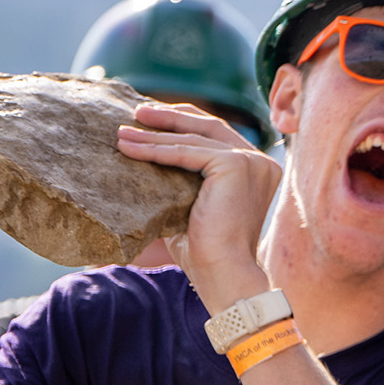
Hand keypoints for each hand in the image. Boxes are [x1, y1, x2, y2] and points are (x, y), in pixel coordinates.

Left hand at [115, 102, 280, 308]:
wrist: (224, 272)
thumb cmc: (206, 250)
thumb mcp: (194, 204)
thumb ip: (184, 180)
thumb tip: (141, 158)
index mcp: (257, 169)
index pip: (218, 134)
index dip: (185, 122)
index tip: (152, 119)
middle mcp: (261, 162)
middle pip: (209, 126)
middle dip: (170, 117)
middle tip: (137, 113)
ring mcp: (252, 161)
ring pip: (194, 138)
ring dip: (154, 133)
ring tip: (122, 132)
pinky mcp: (236, 165)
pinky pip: (187, 152)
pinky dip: (155, 149)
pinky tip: (128, 147)